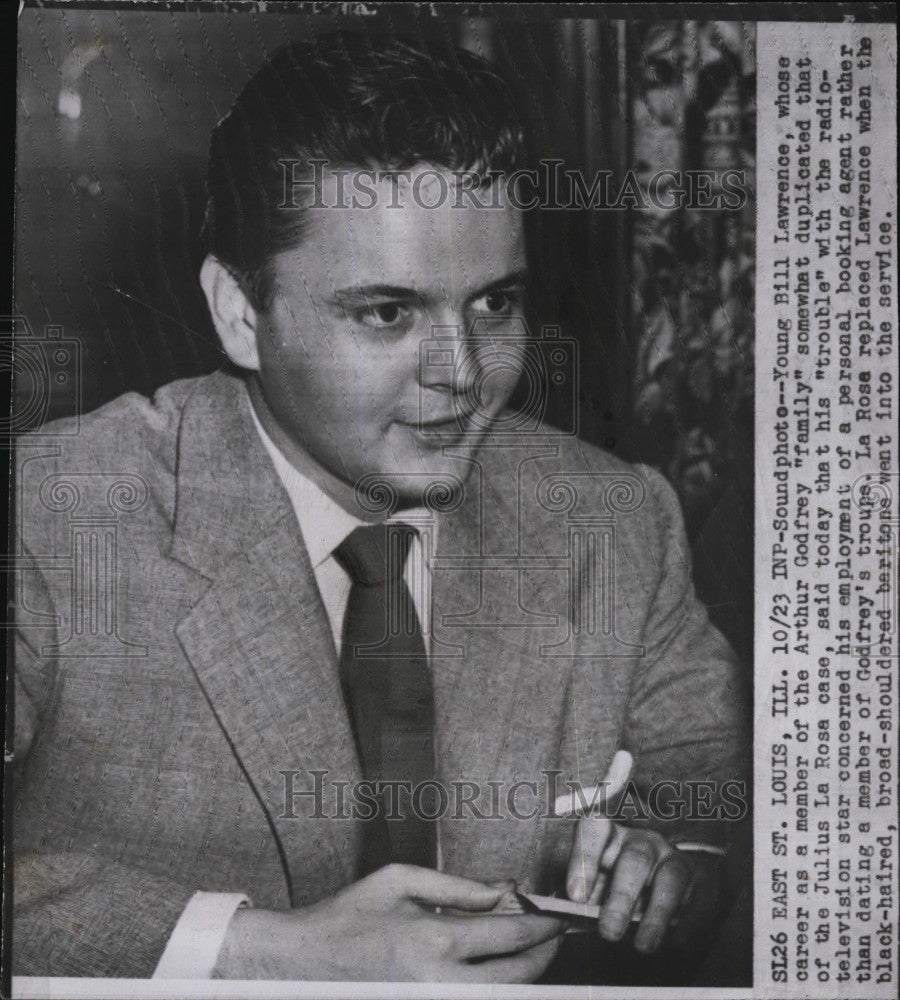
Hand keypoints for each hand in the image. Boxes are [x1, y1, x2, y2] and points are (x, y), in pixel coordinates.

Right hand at [214, 864, 563, 981]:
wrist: (301, 963)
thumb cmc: (347, 917)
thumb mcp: (400, 882)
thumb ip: (457, 887)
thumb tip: (501, 892)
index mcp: (432, 940)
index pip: (508, 935)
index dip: (542, 926)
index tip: (558, 919)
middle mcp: (438, 983)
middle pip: (515, 980)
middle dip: (543, 958)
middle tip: (554, 938)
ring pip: (498, 999)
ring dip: (521, 980)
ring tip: (528, 955)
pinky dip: (491, 989)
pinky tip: (494, 972)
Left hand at [566, 820, 722, 953]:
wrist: (658, 885)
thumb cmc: (613, 888)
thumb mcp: (592, 889)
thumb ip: (578, 901)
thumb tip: (559, 918)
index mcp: (609, 836)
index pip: (594, 830)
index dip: (584, 858)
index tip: (574, 896)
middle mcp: (642, 841)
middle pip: (635, 859)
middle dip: (622, 897)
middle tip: (609, 932)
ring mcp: (673, 858)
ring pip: (670, 877)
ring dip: (657, 914)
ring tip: (643, 945)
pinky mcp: (700, 879)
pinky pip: (700, 897)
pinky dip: (690, 922)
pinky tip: (676, 942)